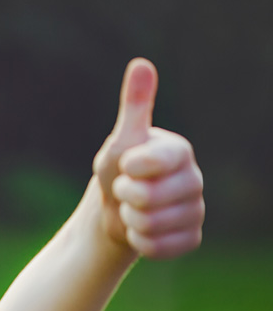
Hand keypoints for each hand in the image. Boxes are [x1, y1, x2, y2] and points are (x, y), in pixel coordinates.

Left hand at [92, 58, 204, 258]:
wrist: (115, 210)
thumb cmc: (117, 170)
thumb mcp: (121, 140)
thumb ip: (134, 106)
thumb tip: (141, 63)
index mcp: (180, 151)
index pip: (152, 163)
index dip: (129, 168)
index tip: (126, 166)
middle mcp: (194, 179)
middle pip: (148, 198)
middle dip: (124, 197)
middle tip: (125, 191)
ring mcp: (196, 210)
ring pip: (152, 224)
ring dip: (130, 220)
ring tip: (132, 209)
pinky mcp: (191, 237)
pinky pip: (158, 246)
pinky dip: (140, 241)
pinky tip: (141, 230)